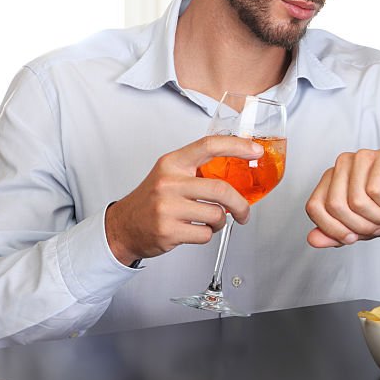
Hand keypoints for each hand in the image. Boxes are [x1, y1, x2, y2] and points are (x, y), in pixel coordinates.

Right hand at [105, 136, 263, 264]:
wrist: (123, 227)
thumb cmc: (151, 200)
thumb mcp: (169, 174)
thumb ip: (197, 169)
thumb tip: (237, 168)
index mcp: (172, 163)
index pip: (209, 145)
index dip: (237, 146)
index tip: (256, 151)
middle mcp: (169, 182)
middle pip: (221, 189)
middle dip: (241, 204)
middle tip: (244, 212)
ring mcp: (167, 207)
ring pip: (216, 214)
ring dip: (220, 222)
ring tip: (208, 221)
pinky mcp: (168, 230)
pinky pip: (205, 234)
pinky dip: (207, 235)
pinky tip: (194, 230)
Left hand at [306, 148, 379, 247]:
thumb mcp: (365, 228)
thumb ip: (338, 233)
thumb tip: (312, 239)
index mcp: (333, 179)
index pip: (314, 207)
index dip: (334, 229)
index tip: (355, 236)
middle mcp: (344, 164)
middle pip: (334, 206)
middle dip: (361, 225)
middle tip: (379, 223)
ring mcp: (362, 157)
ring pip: (355, 201)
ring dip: (378, 216)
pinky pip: (374, 191)